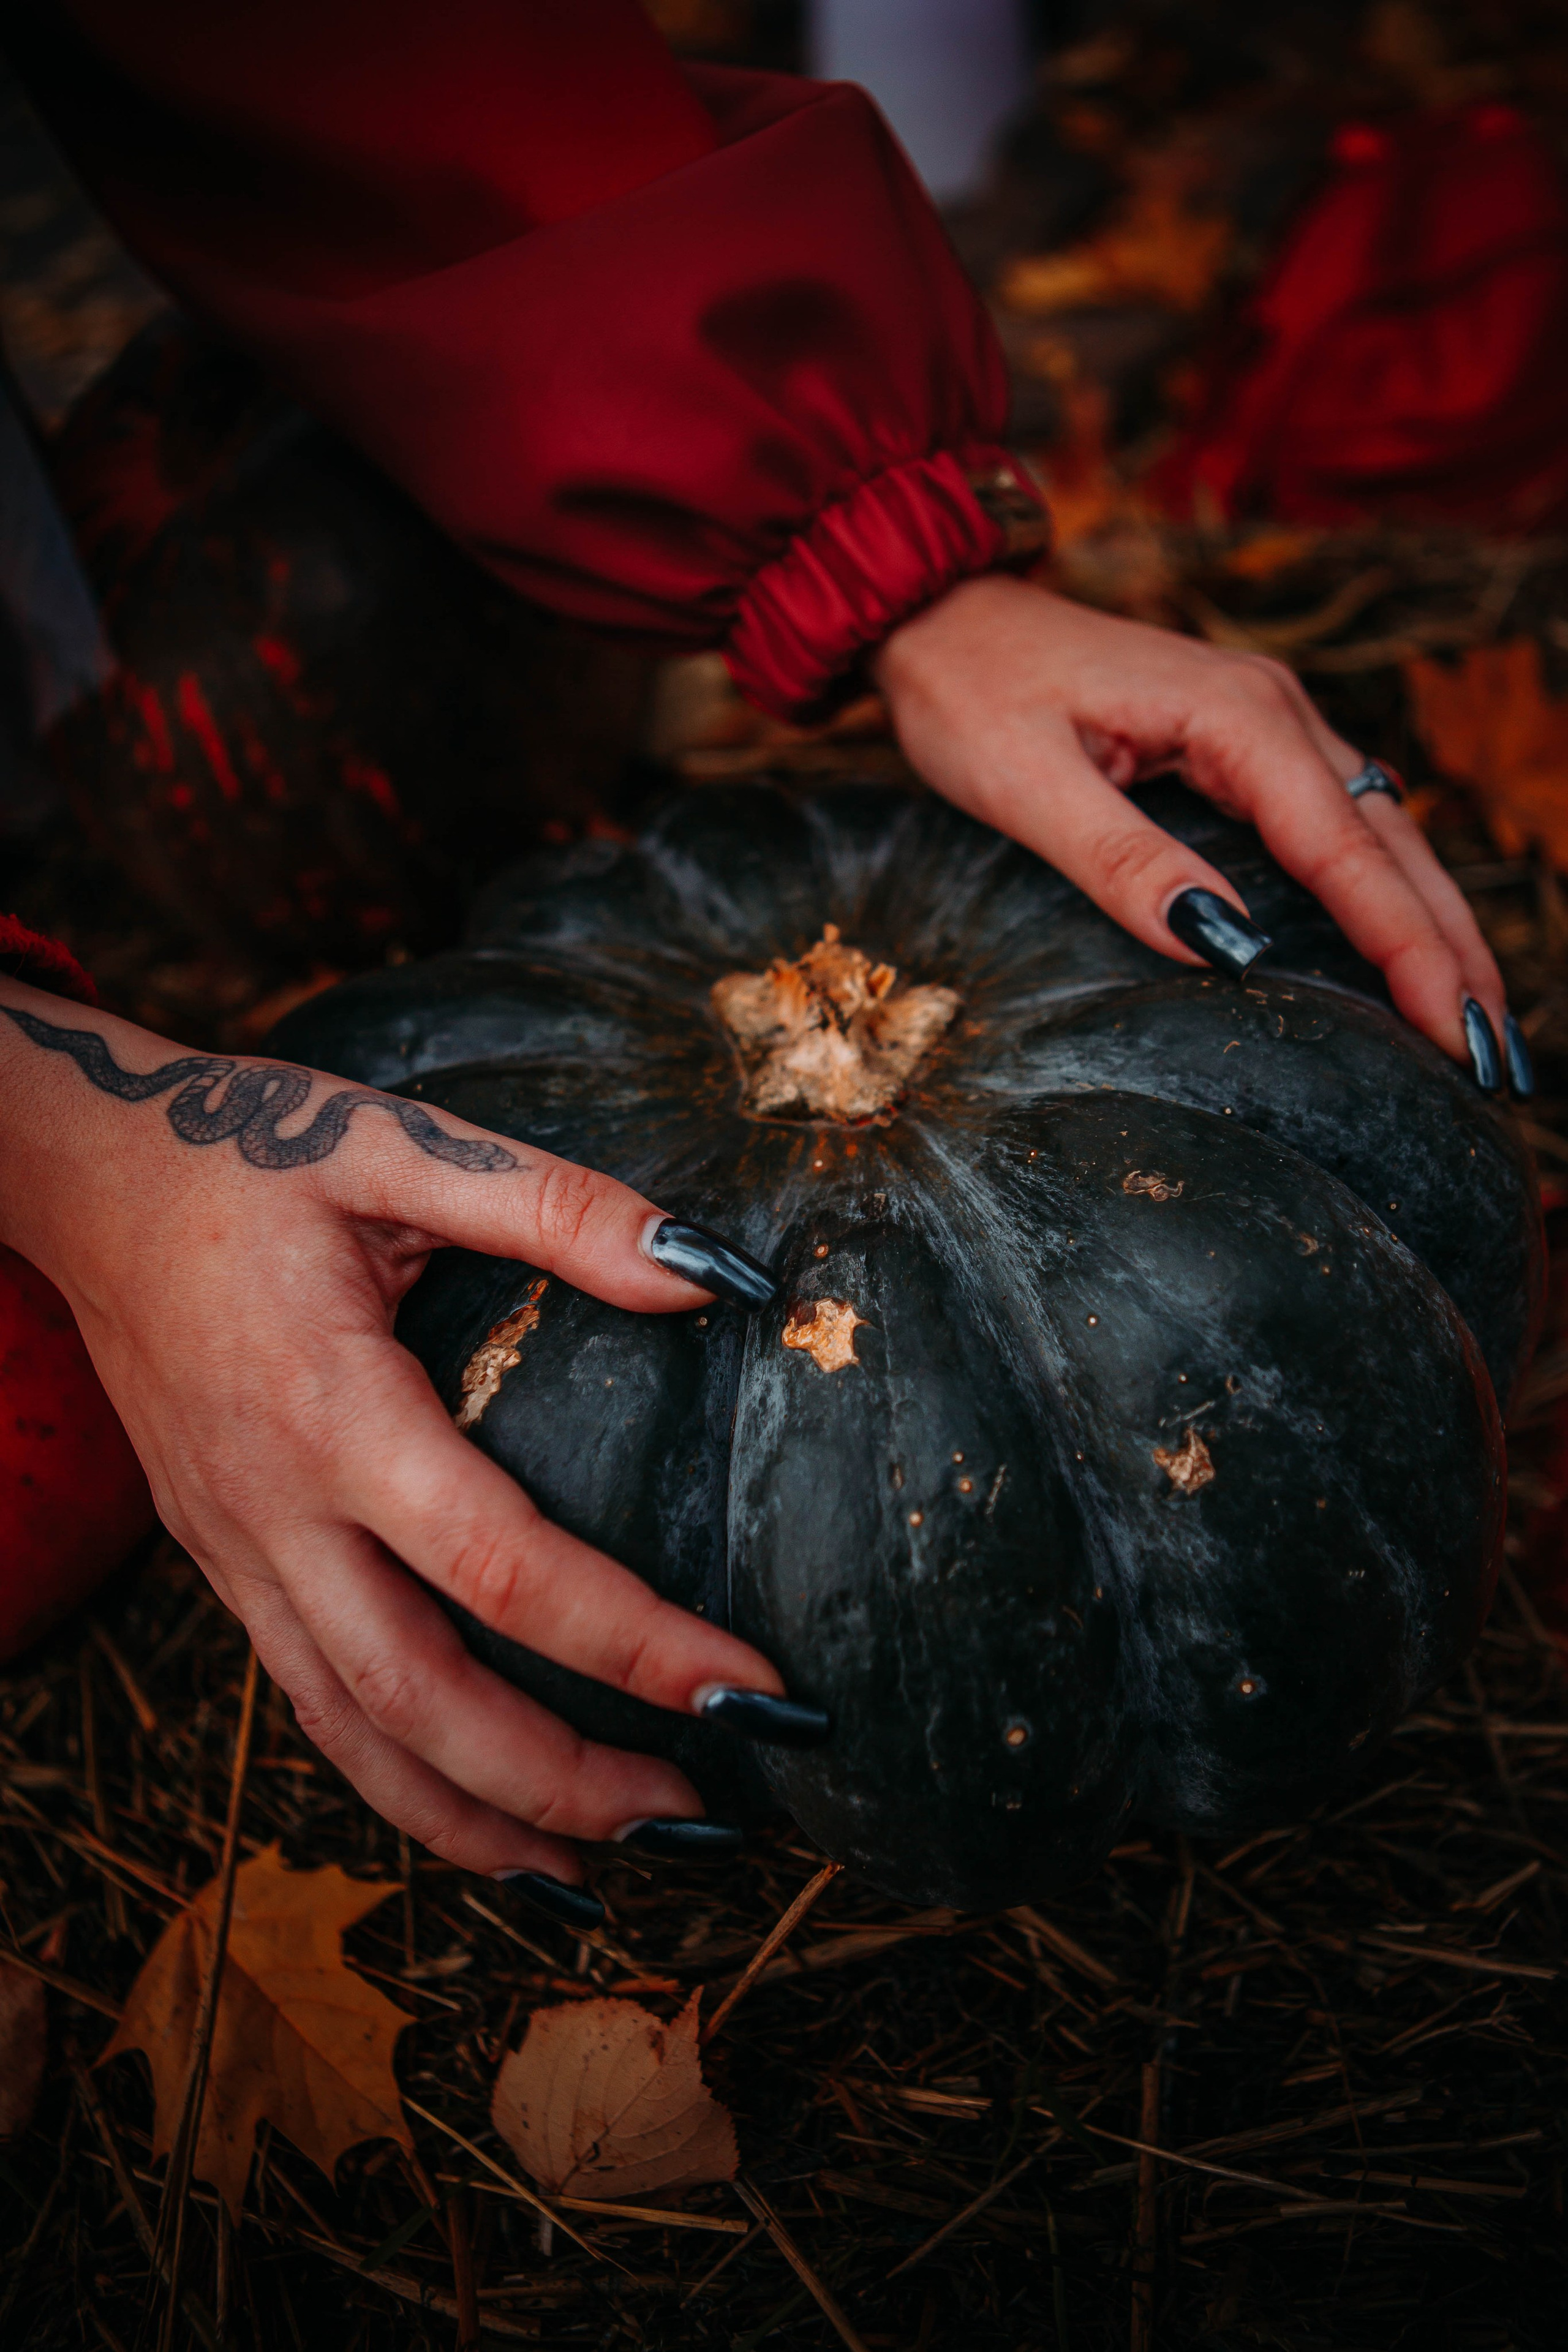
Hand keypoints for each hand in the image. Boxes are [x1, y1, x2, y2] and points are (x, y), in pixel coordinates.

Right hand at [0, 981, 791, 1889]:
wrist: (77, 1178)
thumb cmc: (244, 1153)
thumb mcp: (400, 1148)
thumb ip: (556, 1208)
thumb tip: (711, 1274)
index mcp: (329, 1410)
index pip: (502, 1568)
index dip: (633, 1644)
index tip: (750, 1692)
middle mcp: (273, 1510)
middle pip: (419, 1698)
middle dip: (560, 1780)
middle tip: (698, 1815)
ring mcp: (235, 1550)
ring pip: (351, 1733)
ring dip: (474, 1817)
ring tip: (597, 1870)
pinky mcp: (223, 1560)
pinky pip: (312, 1702)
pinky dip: (396, 1778)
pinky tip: (474, 1807)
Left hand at [874, 575, 1509, 1075]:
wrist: (942, 614)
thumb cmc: (970, 691)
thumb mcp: (1026, 784)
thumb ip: (1124, 861)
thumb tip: (1222, 942)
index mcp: (1233, 716)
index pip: (1343, 853)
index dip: (1406, 947)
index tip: (1451, 1029)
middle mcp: (1272, 711)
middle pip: (1390, 845)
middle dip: (1450, 950)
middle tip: (1496, 1054)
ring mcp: (1266, 722)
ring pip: (1379, 835)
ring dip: (1431, 924)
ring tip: (1473, 1018)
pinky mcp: (1244, 741)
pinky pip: (1340, 824)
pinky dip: (1384, 889)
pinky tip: (1403, 942)